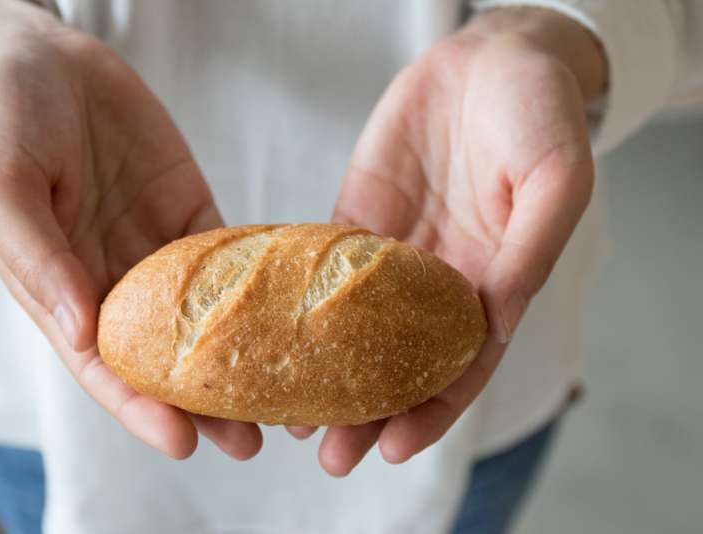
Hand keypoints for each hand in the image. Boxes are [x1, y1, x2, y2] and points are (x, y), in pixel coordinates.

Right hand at [0, 0, 261, 459]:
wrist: (45, 56)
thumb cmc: (6, 117)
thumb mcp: (0, 182)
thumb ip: (37, 257)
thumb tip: (82, 331)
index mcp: (58, 289)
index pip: (102, 366)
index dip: (139, 408)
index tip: (183, 442)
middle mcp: (111, 281)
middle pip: (162, 359)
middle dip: (204, 404)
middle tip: (251, 439)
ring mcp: (157, 251)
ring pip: (205, 321)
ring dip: (240, 361)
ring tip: (283, 398)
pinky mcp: (191, 216)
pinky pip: (231, 260)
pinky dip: (261, 291)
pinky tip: (293, 318)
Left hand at [289, 8, 605, 474]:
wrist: (490, 57)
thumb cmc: (537, 113)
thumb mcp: (554, 179)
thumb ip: (527, 252)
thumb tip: (495, 325)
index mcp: (494, 284)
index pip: (461, 367)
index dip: (430, 412)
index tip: (394, 449)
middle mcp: (439, 282)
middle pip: (399, 362)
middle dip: (367, 413)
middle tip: (330, 455)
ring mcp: (393, 256)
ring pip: (354, 328)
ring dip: (326, 374)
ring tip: (290, 416)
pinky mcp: (356, 221)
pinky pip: (322, 271)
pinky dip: (299, 308)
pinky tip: (272, 338)